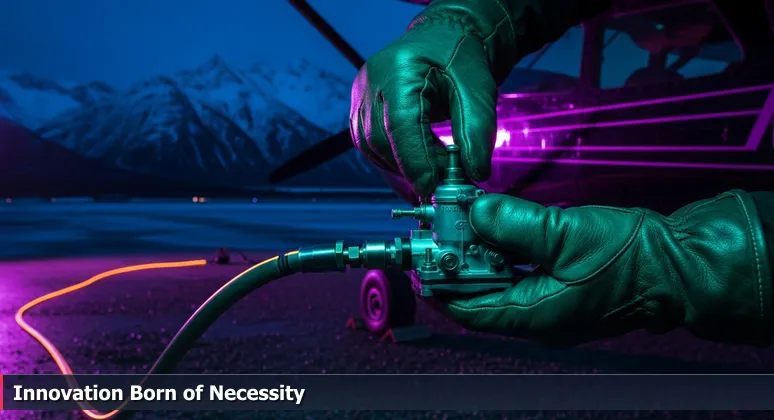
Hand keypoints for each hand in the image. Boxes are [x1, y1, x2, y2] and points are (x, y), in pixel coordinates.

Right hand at [349, 18, 498, 196]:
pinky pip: (369, 145)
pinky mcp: (361, 108)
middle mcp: (371, 81)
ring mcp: (361, 94)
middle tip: (442, 185)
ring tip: (433, 176)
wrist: (442, 37)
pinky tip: (416, 171)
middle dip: (411, 169)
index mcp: (400, 69)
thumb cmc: (459, 56)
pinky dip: (393, 163)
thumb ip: (476, 130)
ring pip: (371, 147)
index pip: (401, 125)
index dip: (415, 162)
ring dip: (401, 169)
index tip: (433, 188)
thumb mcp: (478, 88)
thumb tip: (475, 172)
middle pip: (381, 140)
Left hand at [433, 192, 771, 346]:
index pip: (470, 308)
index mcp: (534, 315)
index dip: (442, 282)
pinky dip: (505, 254)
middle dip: (459, 263)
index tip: (423, 254)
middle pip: (481, 295)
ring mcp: (551, 305)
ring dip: (481, 255)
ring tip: (464, 223)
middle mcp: (537, 317)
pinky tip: (499, 228)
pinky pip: (521, 275)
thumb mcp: (566, 233)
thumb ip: (515, 224)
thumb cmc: (631, 257)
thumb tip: (476, 213)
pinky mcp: (562, 289)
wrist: (680, 265)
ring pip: (500, 283)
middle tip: (441, 230)